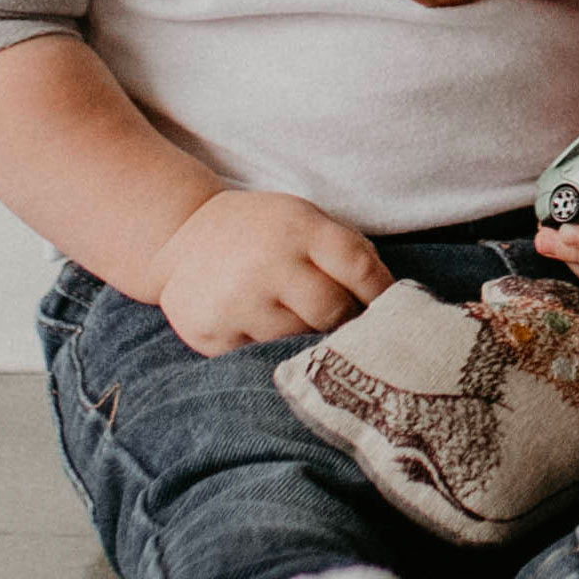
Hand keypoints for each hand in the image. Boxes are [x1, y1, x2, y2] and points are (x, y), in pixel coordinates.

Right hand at [147, 187, 393, 356]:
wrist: (183, 235)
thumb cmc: (263, 232)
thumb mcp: (304, 220)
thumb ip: (347, 252)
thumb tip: (392, 299)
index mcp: (299, 228)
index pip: (358, 266)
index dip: (383, 294)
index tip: (396, 313)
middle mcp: (268, 263)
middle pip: (332, 312)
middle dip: (346, 324)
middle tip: (349, 330)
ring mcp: (237, 300)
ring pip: (297, 341)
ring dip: (307, 341)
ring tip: (302, 329)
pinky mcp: (212, 333)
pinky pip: (259, 358)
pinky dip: (270, 354)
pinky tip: (265, 335)